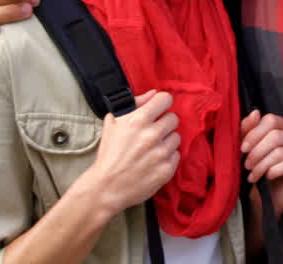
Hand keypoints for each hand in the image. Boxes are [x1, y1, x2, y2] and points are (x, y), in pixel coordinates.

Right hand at [82, 90, 179, 216]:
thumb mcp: (113, 124)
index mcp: (138, 120)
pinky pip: (177, 155)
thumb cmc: (108, 155)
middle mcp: (152, 134)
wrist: (106, 187)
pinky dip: (168, 157)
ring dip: (167, 141)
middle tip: (153, 133)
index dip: (161, 104)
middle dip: (164, 124)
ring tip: (153, 149)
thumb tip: (153, 94)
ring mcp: (161, 153)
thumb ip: (134, 105)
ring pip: (176, 137)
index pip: (165, 99)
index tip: (158, 111)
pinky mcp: (167, 169)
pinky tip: (155, 161)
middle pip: (173, 118)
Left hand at [240, 110, 282, 217]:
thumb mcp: (248, 150)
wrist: (263, 201)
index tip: (242, 149)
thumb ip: (248, 130)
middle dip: (256, 152)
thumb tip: (255, 112)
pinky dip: (274, 170)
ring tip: (252, 175)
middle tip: (246, 165)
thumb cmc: (257, 172)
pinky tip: (267, 177)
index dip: (254, 133)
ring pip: (281, 151)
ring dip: (261, 165)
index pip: (271, 120)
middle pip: (275, 136)